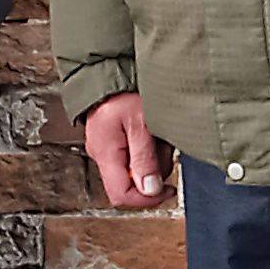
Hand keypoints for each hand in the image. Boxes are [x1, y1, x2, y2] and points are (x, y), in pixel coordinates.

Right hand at [81, 91, 166, 206]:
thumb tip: (150, 190)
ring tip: (156, 132)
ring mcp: (107, 148)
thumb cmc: (123, 91)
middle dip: (154, 169)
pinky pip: (134, 154)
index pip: (121, 195)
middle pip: (132, 183)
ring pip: (137, 169)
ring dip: (154, 156)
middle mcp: (102, 155)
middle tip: (162, 145)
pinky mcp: (114, 141)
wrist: (108, 69)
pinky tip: (150, 131)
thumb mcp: (141, 123)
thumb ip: (145, 158)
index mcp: (105, 153)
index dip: (146, 199)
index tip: (167, 190)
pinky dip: (148, 146)